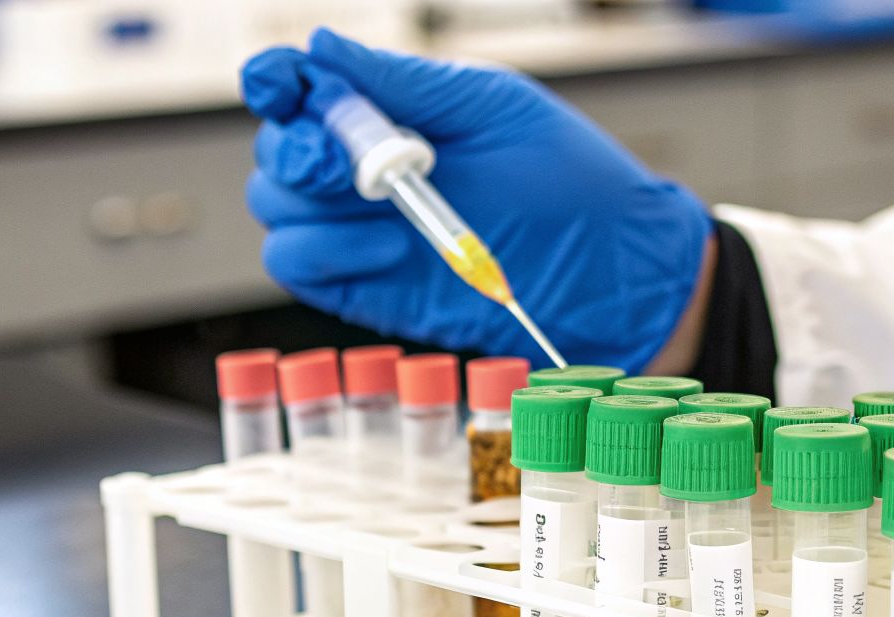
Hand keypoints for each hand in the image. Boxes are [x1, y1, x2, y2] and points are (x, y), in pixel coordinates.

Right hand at [242, 29, 711, 369]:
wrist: (617, 277)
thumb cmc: (573, 186)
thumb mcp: (497, 113)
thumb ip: (411, 86)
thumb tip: (325, 48)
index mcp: (394, 115)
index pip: (299, 89)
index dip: (275, 81)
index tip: (283, 84)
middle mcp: (366, 173)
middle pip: (277, 154)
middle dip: (296, 149)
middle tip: (345, 160)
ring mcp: (363, 234)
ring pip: (277, 214)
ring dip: (310, 206)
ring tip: (386, 207)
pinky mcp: (368, 291)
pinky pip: (300, 269)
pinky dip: (325, 255)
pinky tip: (387, 250)